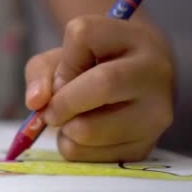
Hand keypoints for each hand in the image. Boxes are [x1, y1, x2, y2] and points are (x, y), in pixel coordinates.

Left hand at [24, 15, 174, 161]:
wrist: (135, 86)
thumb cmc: (92, 67)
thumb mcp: (63, 57)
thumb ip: (41, 73)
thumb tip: (36, 103)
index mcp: (133, 38)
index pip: (84, 35)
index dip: (63, 58)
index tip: (64, 72)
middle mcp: (154, 73)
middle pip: (102, 84)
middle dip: (62, 102)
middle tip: (51, 112)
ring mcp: (155, 114)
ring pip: (92, 129)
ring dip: (65, 130)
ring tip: (69, 122)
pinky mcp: (146, 147)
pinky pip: (94, 157)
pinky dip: (75, 149)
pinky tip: (83, 136)